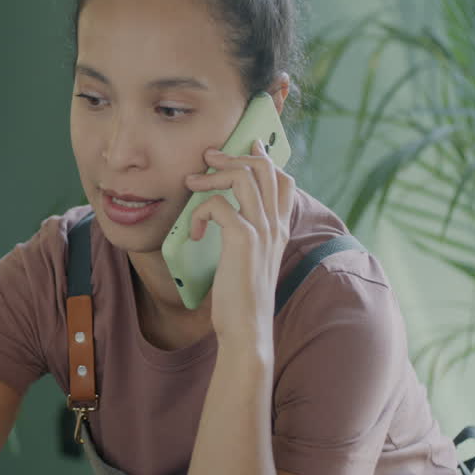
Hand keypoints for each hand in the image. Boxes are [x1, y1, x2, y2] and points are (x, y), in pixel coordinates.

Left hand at [184, 140, 294, 347]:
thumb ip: (247, 237)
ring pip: (243, 178)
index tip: (248, 147)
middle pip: (264, 169)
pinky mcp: (243, 239)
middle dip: (234, 156)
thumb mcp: (250, 262)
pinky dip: (199, 212)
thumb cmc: (242, 298)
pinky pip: (218, 205)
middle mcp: (275, 225)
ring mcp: (262, 230)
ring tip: (191, 182)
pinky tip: (194, 233)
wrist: (247, 328)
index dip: (265, 159)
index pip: (283, 180)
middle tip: (209, 157)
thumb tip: (226, 218)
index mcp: (279, 229)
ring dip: (212, 175)